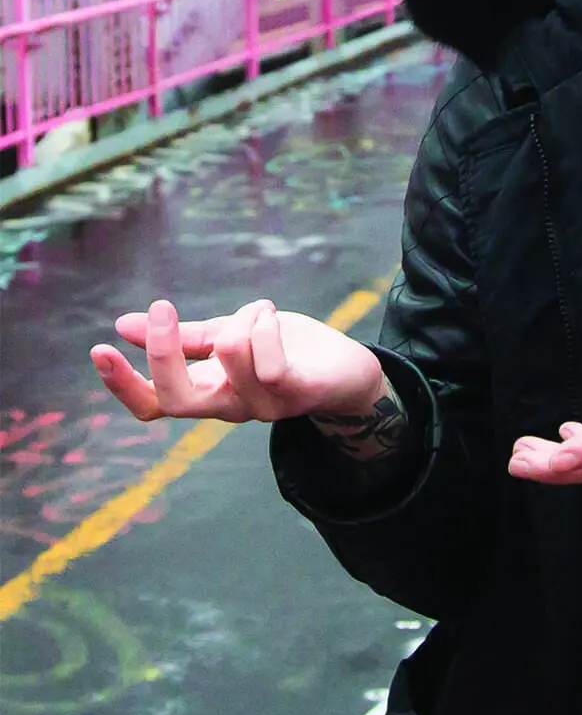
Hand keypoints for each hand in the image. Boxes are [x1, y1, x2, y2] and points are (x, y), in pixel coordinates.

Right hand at [90, 297, 387, 428]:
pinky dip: (265, 327)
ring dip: (241, 317)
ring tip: (259, 311)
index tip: (98, 348)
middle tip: (160, 307)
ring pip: (229, 355)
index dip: (121, 384)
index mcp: (207, 392)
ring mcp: (264, 406)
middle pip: (177, 398)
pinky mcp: (298, 393)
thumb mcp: (230, 337)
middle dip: (162, 351)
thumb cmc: (286, 350)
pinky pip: (270, 363)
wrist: (349, 371)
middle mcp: (229, 407)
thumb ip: (185, 337)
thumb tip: (122, 325)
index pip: (151, 405)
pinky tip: (272, 318)